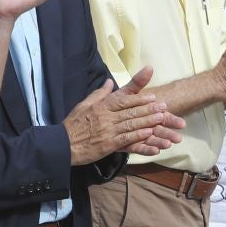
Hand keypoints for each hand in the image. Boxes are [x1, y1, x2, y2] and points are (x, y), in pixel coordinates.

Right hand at [62, 66, 184, 163]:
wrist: (62, 144)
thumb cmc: (73, 125)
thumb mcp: (83, 105)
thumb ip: (99, 94)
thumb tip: (110, 81)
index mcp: (100, 107)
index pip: (123, 100)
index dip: (139, 99)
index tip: (152, 98)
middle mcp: (105, 117)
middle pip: (130, 111)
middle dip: (148, 109)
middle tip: (164, 107)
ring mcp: (107, 131)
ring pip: (131, 124)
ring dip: (147, 121)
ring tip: (161, 118)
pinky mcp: (108, 144)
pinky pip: (126, 139)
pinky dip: (138, 136)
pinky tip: (149, 134)